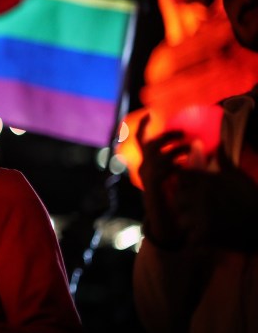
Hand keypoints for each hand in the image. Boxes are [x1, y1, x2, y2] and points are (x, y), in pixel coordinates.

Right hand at [136, 114, 189, 245]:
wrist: (162, 219)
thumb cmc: (169, 197)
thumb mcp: (170, 176)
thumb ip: (175, 162)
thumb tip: (193, 146)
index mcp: (145, 163)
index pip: (139, 140)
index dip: (142, 126)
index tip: (150, 113)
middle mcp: (143, 167)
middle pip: (151, 144)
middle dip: (167, 136)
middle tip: (182, 134)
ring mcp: (147, 174)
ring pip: (162, 153)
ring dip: (178, 150)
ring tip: (190, 151)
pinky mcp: (155, 181)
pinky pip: (168, 167)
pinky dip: (179, 165)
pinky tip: (185, 168)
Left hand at [174, 146, 257, 249]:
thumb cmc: (251, 198)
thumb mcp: (237, 177)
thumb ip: (223, 160)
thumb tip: (219, 144)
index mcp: (208, 180)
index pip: (180, 176)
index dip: (184, 183)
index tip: (193, 190)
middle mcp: (202, 195)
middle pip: (177, 197)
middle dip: (185, 204)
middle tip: (201, 210)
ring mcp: (203, 214)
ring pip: (181, 219)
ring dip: (190, 224)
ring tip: (207, 224)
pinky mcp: (206, 234)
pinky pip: (190, 237)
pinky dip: (198, 240)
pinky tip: (210, 237)